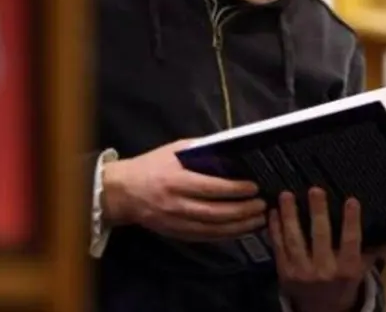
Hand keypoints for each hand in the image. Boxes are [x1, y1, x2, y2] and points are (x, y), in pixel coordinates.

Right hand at [101, 139, 266, 240]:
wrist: (122, 192)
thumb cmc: (150, 166)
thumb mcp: (172, 150)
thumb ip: (199, 149)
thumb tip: (228, 147)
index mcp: (176, 180)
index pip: (210, 188)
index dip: (234, 189)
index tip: (253, 187)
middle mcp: (176, 204)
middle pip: (216, 213)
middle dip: (242, 211)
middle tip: (262, 206)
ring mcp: (176, 222)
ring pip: (213, 229)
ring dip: (239, 226)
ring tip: (259, 220)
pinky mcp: (176, 234)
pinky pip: (206, 238)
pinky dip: (225, 235)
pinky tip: (241, 230)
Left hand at [269, 188, 383, 311]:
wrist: (320, 310)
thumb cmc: (342, 283)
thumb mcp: (361, 270)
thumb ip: (375, 250)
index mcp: (346, 269)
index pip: (351, 242)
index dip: (352, 221)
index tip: (352, 200)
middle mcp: (324, 271)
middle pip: (321, 237)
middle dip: (318, 213)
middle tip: (315, 189)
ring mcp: (302, 272)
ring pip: (295, 240)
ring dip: (290, 215)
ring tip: (287, 195)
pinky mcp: (284, 272)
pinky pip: (278, 246)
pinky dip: (275, 228)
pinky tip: (274, 211)